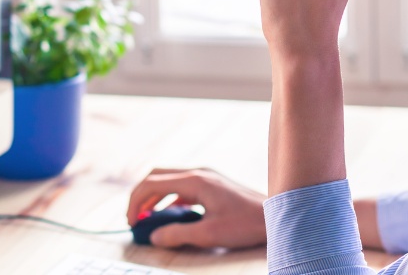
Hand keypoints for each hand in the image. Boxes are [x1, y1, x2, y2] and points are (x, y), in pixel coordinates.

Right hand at [125, 168, 266, 248]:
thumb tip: (154, 236)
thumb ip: (177, 235)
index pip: (152, 183)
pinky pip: (182, 186)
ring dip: (155, 197)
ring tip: (148, 218)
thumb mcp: (209, 234)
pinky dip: (170, 199)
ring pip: (169, 180)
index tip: (131, 221)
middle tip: (134, 218)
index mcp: (195, 181)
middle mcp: (198, 173)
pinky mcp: (212, 184)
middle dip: (141, 196)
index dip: (135, 201)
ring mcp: (206, 176)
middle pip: (157, 176)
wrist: (276, 215)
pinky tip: (171, 216)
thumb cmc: (246, 224)